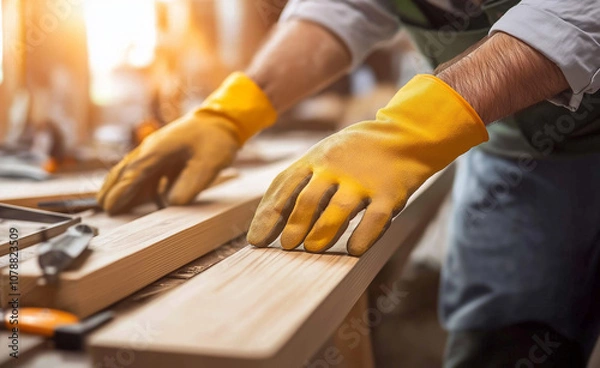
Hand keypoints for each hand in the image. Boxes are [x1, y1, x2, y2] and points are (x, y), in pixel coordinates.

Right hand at [97, 113, 238, 214]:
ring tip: (112, 205)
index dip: (120, 193)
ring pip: (133, 171)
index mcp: (158, 149)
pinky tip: (139, 198)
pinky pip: (147, 172)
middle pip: (125, 171)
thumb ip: (189, 186)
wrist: (223, 118)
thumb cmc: (216, 139)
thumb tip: (171, 204)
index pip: (133, 174)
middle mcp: (152, 149)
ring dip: (123, 187)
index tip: (109, 208)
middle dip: (112, 189)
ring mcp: (158, 150)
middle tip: (101, 207)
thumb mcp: (208, 165)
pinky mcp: (166, 154)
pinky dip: (138, 184)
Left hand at [247, 75, 487, 255]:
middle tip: (286, 247)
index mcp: (314, 159)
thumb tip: (271, 221)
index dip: (267, 216)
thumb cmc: (353, 153)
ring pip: (338, 209)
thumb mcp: (322, 156)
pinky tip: (354, 250)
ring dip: (322, 232)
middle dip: (293, 225)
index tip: (255, 241)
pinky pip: (375, 217)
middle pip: (308, 199)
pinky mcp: (389, 192)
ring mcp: (362, 180)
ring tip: (312, 249)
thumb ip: (300, 182)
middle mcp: (335, 168)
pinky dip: (364, 235)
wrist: (403, 135)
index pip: (283, 188)